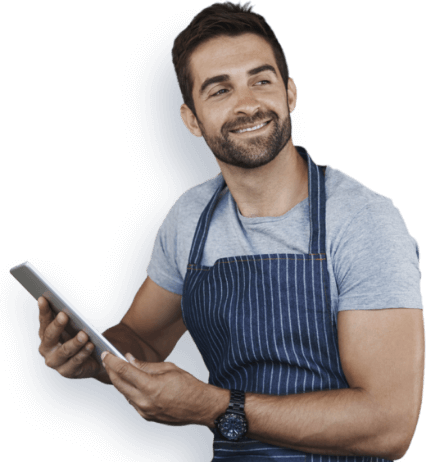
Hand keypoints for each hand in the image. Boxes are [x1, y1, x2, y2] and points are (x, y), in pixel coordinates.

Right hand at [37, 296, 100, 379]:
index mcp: (46, 336)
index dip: (43, 310)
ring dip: (74, 342)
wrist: (92, 361)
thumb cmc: (79, 339)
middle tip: (64, 315)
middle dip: (57, 325)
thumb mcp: (73, 327)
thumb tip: (63, 305)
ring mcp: (56, 362)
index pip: (44, 321)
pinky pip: (76, 361)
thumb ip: (66, 318)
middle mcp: (46, 350)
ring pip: (64, 351)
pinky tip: (91, 345)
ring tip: (84, 334)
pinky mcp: (67, 372)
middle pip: (50, 336)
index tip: (44, 298)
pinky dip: (84, 352)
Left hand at [101, 352, 215, 426]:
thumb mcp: (168, 368)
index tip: (106, 353)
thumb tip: (129, 358)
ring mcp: (144, 411)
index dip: (112, 361)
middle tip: (107, 359)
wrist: (200, 407)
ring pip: (124, 393)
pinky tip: (130, 382)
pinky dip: (128, 390)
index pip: (124, 371)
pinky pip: (132, 401)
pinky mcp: (147, 417)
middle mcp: (144, 401)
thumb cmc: (188, 385)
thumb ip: (146, 365)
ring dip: (119, 381)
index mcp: (150, 386)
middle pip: (119, 384)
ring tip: (117, 369)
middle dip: (111, 370)